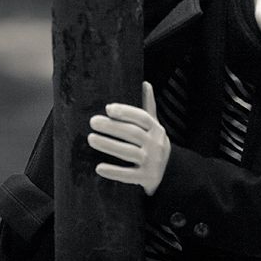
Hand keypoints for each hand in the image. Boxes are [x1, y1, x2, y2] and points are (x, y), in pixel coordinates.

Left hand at [88, 81, 169, 195]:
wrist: (169, 171)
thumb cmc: (153, 143)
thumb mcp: (154, 125)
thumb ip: (148, 106)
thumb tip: (145, 83)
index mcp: (156, 129)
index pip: (142, 118)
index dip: (126, 112)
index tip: (108, 108)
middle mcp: (155, 144)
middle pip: (133, 133)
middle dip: (112, 127)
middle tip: (93, 121)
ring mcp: (151, 161)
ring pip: (129, 152)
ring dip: (109, 145)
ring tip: (91, 138)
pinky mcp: (145, 177)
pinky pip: (128, 175)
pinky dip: (113, 171)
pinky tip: (99, 167)